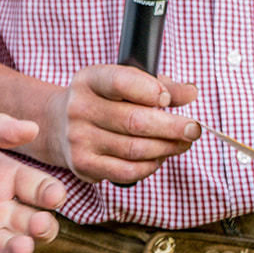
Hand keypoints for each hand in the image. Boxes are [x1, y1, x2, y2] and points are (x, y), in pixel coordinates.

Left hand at [0, 111, 65, 252]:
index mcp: (4, 177)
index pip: (39, 188)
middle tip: (39, 224)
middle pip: (34, 223)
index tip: (53, 196)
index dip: (50, 193)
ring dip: (21, 251)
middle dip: (43, 227)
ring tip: (20, 247)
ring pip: (12, 248)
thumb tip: (33, 126)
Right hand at [40, 66, 199, 184]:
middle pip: (134, 121)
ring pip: (135, 149)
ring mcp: (79, 139)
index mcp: (89, 80)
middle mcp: (79, 108)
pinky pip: (127, 171)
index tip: (169, 99)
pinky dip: (150, 166)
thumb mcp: (124, 83)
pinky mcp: (84, 165)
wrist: (60, 125)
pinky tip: (158, 157)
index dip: (151, 90)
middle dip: (172, 127)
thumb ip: (160, 86)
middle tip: (193, 129)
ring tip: (181, 143)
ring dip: (166, 148)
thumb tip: (190, 92)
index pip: (121, 82)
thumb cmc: (102, 101)